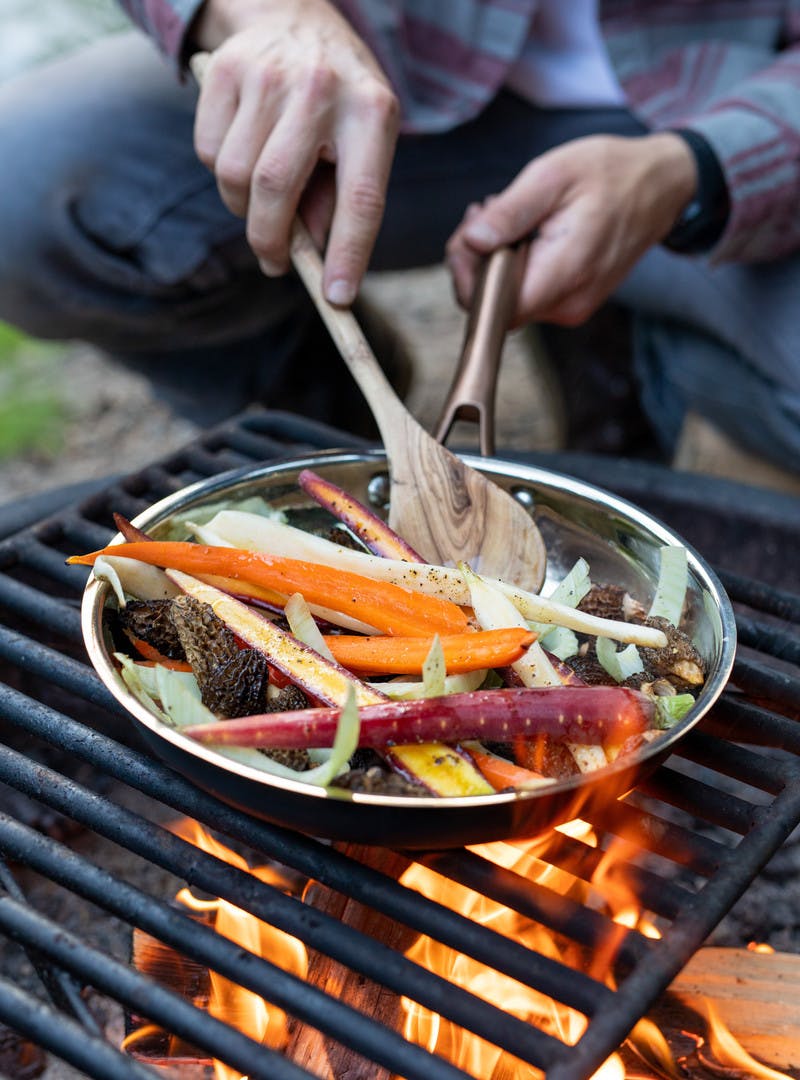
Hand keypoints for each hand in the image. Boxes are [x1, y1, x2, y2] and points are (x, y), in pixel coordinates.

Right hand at [192, 0, 399, 304]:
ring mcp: (267, 74)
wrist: (293, 15)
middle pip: (276, 188)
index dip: (348, 254)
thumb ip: (338, 201)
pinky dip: (220, 172)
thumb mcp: (360, 143)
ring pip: (234, 175)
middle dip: (270, 240)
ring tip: (263, 198)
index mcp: (371, 112)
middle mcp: (320, 88)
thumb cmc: (337, 101)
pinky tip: (244, 152)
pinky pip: (208, 151)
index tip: (336, 299)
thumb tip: (311, 261)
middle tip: (275, 262)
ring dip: (242, 207)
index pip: (361, 199)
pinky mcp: (224, 70)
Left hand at [446, 133, 696, 326]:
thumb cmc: (611, 174)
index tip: (470, 235)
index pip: (494, 306)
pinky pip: (527, 294)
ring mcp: (570, 309)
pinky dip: (515, 265)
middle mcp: (567, 304)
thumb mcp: (553, 176)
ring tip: (508, 216)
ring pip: (508, 299)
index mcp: (564, 274)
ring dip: (495, 260)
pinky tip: (525, 233)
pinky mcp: (571, 303)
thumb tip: (474, 242)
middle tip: (485, 213)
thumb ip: (510, 212)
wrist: (661, 187)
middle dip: (477, 261)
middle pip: (495, 304)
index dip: (470, 277)